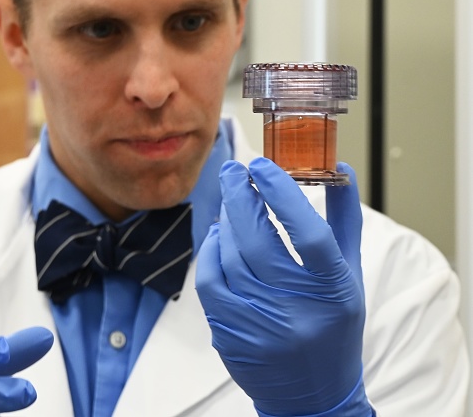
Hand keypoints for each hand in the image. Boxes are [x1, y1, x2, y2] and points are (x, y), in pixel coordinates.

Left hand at [196, 158, 371, 415]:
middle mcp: (295, 309)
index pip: (307, 232)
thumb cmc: (334, 327)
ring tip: (231, 201)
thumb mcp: (350, 275)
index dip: (281, 192)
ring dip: (227, 219)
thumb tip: (338, 169)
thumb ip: (344, 220)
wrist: (313, 395)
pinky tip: (218, 235)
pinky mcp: (230, 333)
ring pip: (230, 256)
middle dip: (240, 194)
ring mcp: (259, 324)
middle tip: (234, 170)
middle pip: (258, 238)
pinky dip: (210, 250)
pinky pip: (209, 279)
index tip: (263, 166)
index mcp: (333, 292)